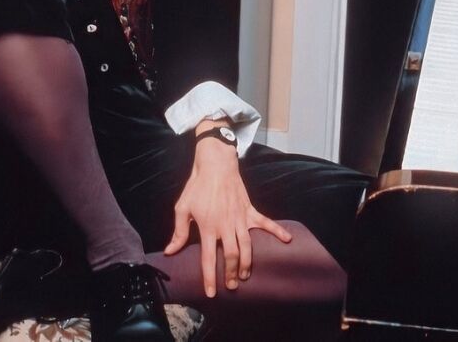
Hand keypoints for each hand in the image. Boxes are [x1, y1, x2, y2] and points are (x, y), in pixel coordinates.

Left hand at [164, 124, 291, 297]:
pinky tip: (287, 240)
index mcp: (208, 226)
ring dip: (248, 263)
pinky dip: (277, 231)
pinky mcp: (249, 210)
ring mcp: (240, 218)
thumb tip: (170, 251)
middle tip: (232, 286)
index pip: (209, 258)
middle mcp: (226, 225)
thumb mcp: (182, 208)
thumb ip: (179, 232)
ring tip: (245, 276)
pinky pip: (265, 223)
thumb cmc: (197, 187)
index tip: (212, 293)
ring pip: (247, 246)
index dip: (210, 277)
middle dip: (232, 273)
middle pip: (232, 256)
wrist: (215, 165)